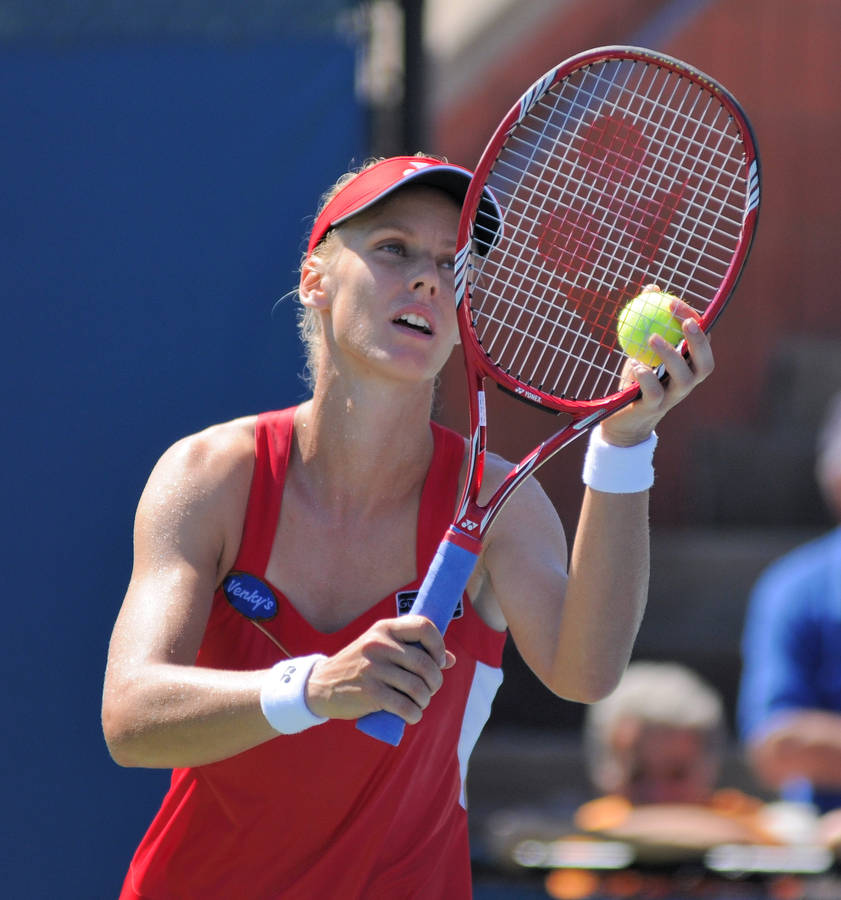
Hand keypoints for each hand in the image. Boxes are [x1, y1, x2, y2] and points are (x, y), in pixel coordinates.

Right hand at [304, 615, 455, 723]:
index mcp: (385, 628)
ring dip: (425, 700)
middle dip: (435, 681)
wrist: (321, 684)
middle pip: (425, 664)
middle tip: (429, 689)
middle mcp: (380, 644)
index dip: (439, 646)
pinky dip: (414, 714)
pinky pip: (405, 706)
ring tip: (419, 703)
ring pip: (418, 688)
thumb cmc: (360, 666)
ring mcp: (374, 668)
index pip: (425, 627)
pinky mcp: (370, 692)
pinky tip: (411, 715)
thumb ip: (414, 649)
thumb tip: (450, 659)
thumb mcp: (382, 648)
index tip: (438, 661)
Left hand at [602, 298, 713, 445]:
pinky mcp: (654, 408)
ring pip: (684, 378)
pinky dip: (646, 377)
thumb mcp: (642, 347)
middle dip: (699, 340)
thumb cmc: (636, 377)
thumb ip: (650, 321)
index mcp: (689, 365)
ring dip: (671, 355)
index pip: (702, 341)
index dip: (695, 321)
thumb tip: (652, 288)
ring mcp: (673, 397)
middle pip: (706, 363)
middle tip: (683, 321)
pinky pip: (655, 393)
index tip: (673, 302)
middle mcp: (688, 382)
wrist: (623, 417)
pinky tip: (635, 364)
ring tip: (652, 338)